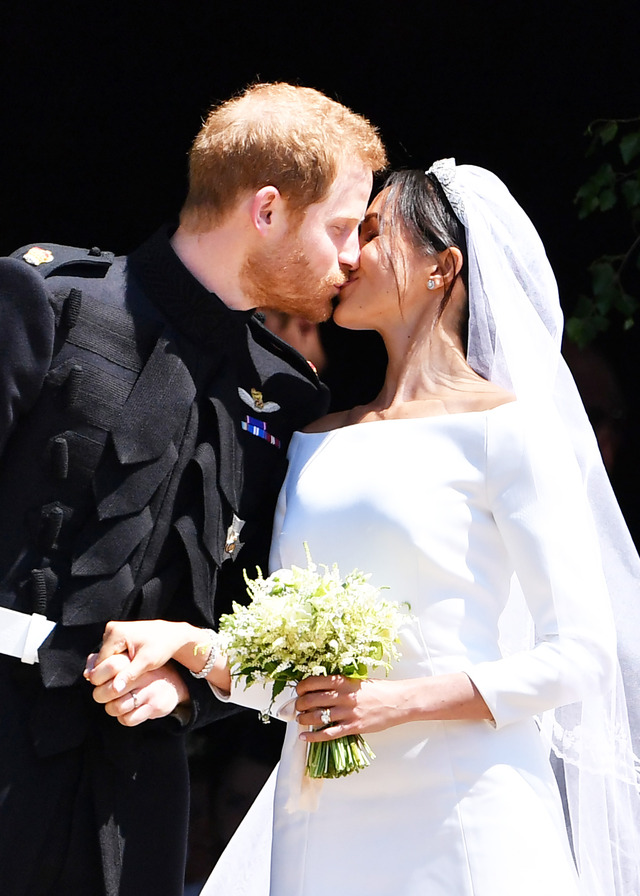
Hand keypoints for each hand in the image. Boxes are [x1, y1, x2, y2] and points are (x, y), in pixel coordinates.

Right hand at [84, 619, 195, 692]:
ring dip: (113, 668)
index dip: (107, 678)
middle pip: (101, 660)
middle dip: (110, 673)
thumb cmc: (162, 647)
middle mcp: (110, 629)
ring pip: (104, 658)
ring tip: (129, 672)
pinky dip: (117, 662)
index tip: (120, 686)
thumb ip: (130, 675)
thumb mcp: (147, 662)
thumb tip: (115, 689)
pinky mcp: (116, 634)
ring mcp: (112, 630)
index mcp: (116, 633)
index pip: (100, 663)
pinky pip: (110, 654)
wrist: (171, 635)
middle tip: (126, 679)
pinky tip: (128, 667)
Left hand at [89, 653, 189, 726]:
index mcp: (135, 660)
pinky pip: (128, 719)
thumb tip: (87, 673)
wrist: (174, 683)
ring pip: (117, 707)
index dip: (97, 676)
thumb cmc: (142, 671)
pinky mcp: (154, 706)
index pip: (110, 666)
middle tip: (102, 695)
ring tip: (114, 703)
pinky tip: (126, 711)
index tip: (97, 680)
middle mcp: (143, 674)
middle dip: (100, 695)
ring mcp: (149, 691)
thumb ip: (105, 661)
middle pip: (110, 690)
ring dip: (111, 708)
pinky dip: (123, 718)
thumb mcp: (128, 660)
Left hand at [296, 671, 492, 741]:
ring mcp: (347, 712)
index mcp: (343, 681)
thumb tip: (321, 688)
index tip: (298, 691)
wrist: (398, 701)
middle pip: (311, 699)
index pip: (314, 682)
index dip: (301, 687)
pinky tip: (304, 737)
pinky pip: (328, 733)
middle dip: (299, 704)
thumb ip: (340, 684)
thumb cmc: (378, 690)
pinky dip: (313, 736)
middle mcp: (342, 696)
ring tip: (299, 720)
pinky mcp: (352, 727)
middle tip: (296, 707)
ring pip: (316, 716)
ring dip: (303, 719)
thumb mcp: (357, 681)